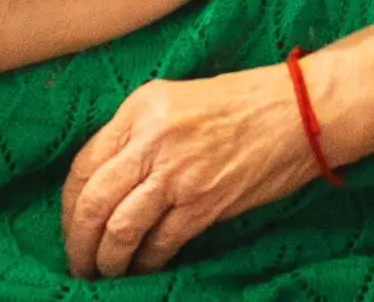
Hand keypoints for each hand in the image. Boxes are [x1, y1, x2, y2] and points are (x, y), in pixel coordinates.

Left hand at [62, 67, 319, 277]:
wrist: (304, 110)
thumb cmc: (247, 102)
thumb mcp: (181, 101)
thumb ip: (141, 133)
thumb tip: (109, 181)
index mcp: (142, 107)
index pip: (84, 163)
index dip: (70, 205)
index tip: (71, 226)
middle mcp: (152, 138)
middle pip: (92, 201)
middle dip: (78, 241)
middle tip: (80, 263)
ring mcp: (178, 172)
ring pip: (119, 229)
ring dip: (106, 259)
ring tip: (106, 272)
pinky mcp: (205, 202)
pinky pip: (159, 242)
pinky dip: (147, 261)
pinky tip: (145, 267)